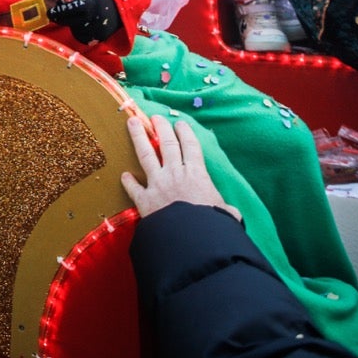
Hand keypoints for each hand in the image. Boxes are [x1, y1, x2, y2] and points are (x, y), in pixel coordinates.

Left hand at [46, 0, 119, 43]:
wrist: (118, 9)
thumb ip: (73, 0)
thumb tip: (58, 5)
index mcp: (90, 5)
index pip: (71, 9)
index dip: (59, 11)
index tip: (50, 12)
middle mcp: (93, 19)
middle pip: (71, 22)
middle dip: (61, 19)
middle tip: (54, 16)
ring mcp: (97, 30)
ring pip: (76, 30)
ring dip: (72, 25)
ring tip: (77, 18)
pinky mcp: (99, 39)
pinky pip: (83, 37)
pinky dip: (79, 31)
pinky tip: (83, 25)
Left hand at [120, 114, 240, 221]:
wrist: (191, 240)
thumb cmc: (212, 225)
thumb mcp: (225, 214)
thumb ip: (226, 210)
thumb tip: (233, 215)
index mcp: (197, 174)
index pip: (191, 147)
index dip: (185, 133)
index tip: (180, 123)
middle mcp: (175, 174)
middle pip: (167, 145)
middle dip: (161, 128)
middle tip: (155, 117)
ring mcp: (158, 184)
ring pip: (146, 155)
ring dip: (138, 138)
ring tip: (132, 123)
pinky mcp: (145, 200)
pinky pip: (134, 188)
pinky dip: (128, 182)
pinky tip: (124, 175)